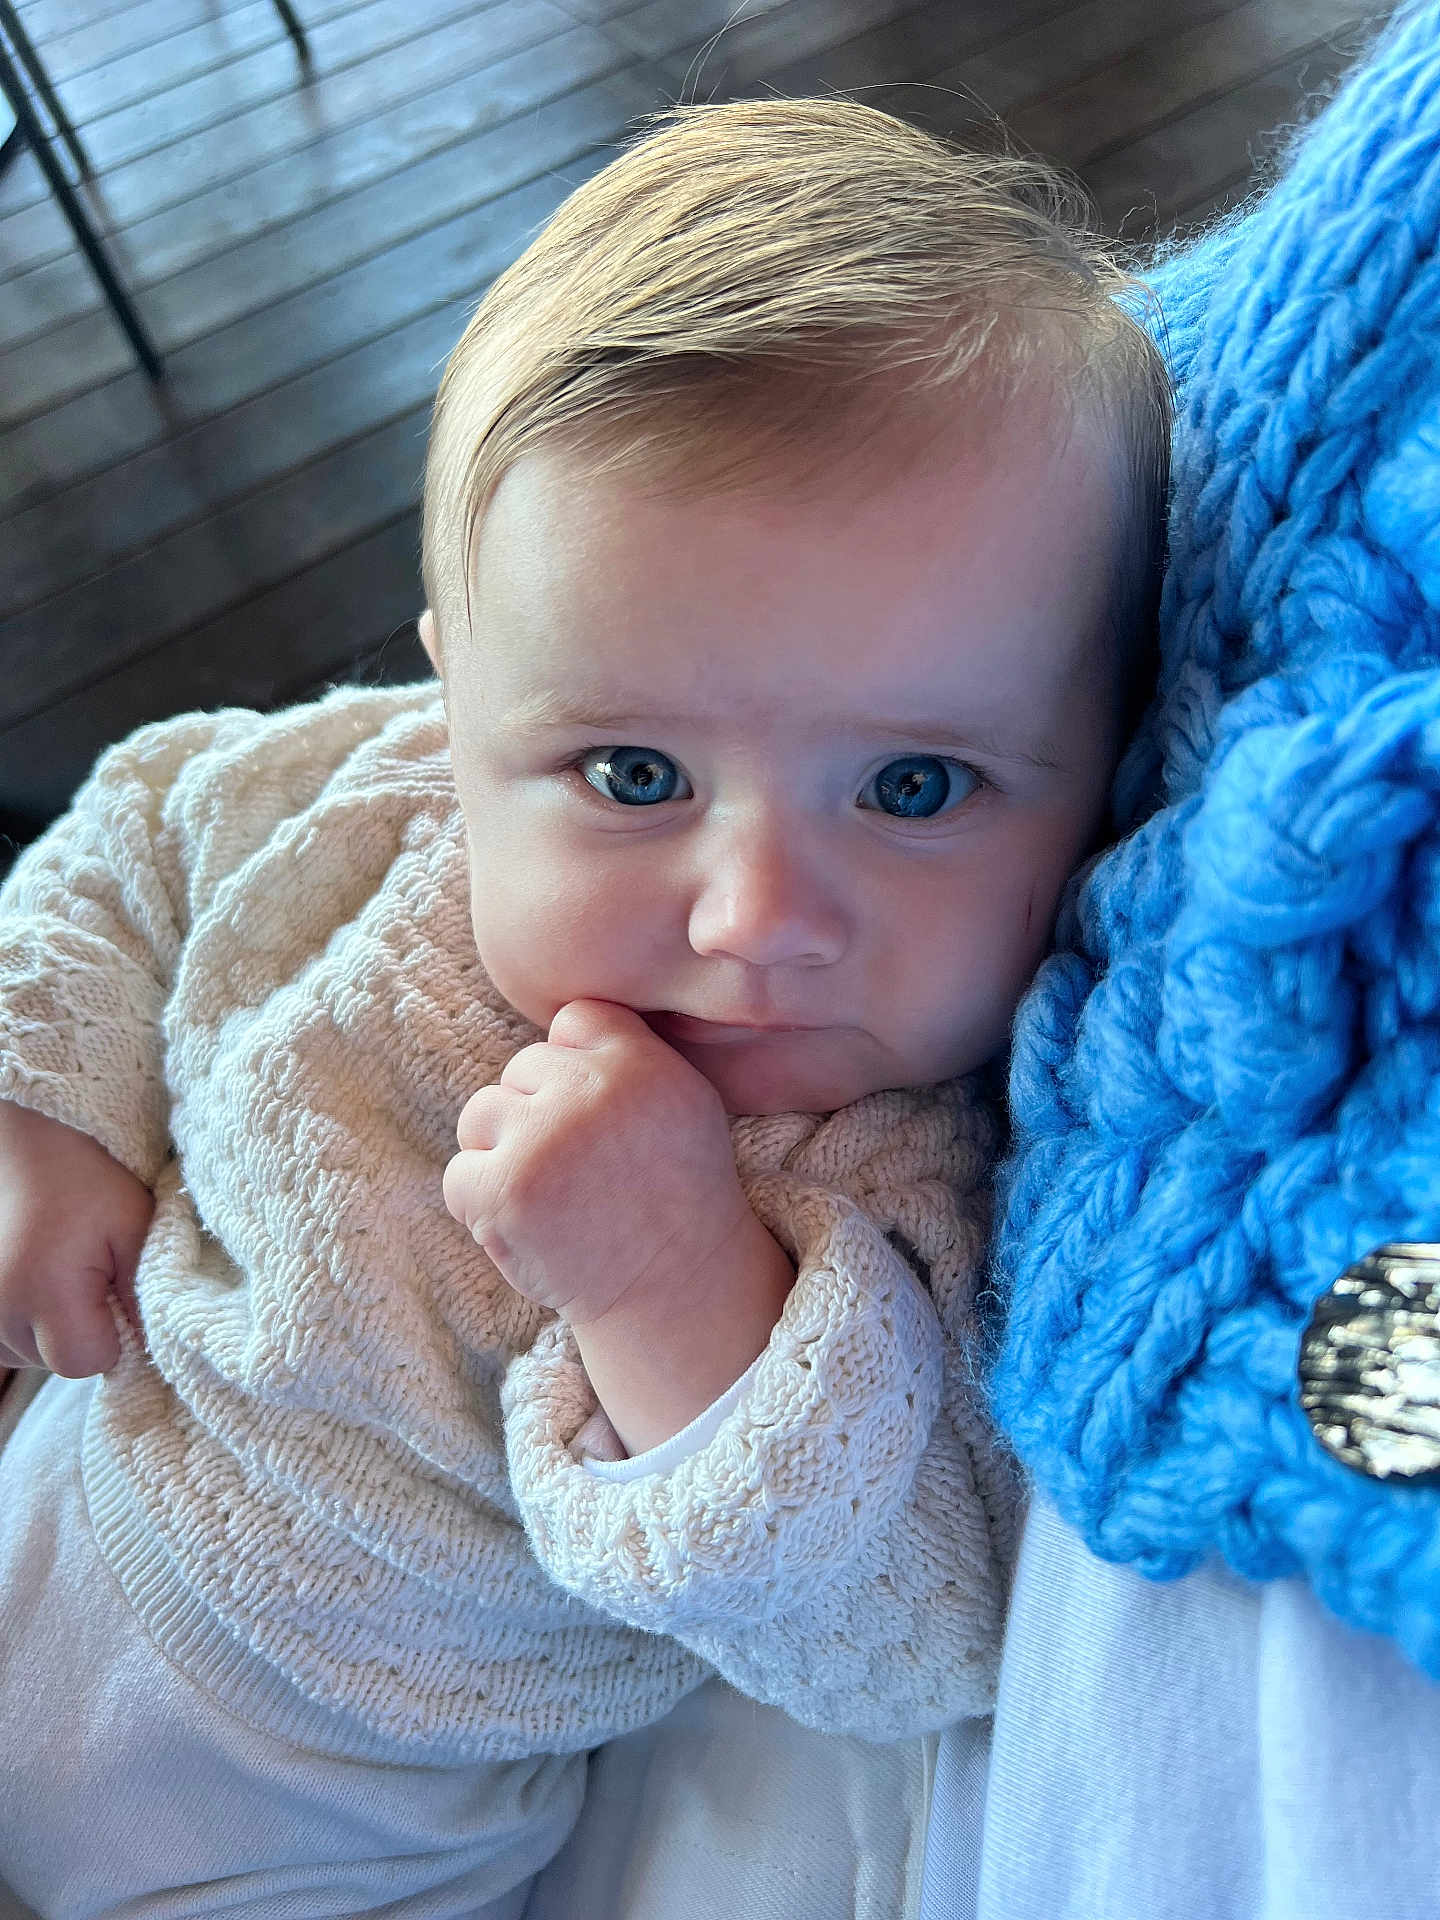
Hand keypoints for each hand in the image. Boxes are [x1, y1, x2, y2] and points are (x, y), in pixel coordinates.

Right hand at [0, 1101, 153, 1375]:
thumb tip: (157, 1346)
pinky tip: (36, 1272)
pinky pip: (8, 1336)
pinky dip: (26, 1315)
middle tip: (87, 1266)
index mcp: (38, 1293)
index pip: (85, 1362)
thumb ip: (148, 1292)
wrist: (24, 1143)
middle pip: (56, 1359)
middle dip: (83, 1325)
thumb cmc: (84, 1176)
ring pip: (30, 1350)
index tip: (115, 1288)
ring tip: (57, 1262)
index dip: (112, 1334)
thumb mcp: (135, 1224)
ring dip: (51, 1321)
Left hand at [443, 1000, 793, 1449]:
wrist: (674, 1288)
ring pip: (482, 1113)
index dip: (578, 1071)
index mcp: (639, 1062)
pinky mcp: (505, 1191)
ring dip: (504, 1153)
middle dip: (540, 1114)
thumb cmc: (676, 1191)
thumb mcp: (684, 1099)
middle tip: (582, 1171)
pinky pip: (459, 1173)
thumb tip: (559, 1016)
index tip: (603, 1119)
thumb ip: (628, 1050)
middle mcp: (591, 1092)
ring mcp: (543, 1140)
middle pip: (522, 1068)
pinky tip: (531, 1224)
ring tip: (553, 1196)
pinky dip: (482, 1203)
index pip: (573, 1021)